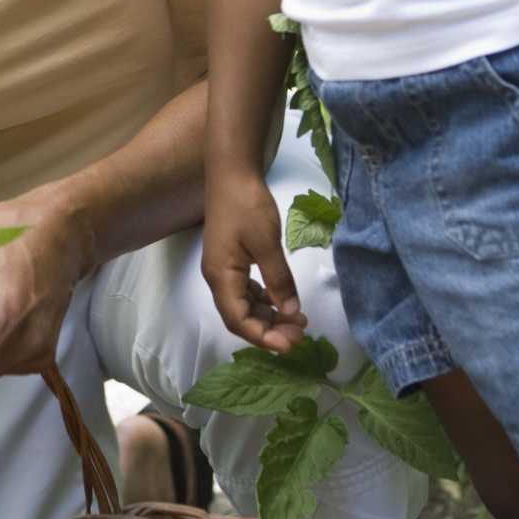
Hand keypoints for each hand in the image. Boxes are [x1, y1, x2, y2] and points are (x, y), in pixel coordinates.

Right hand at [200, 168, 305, 353]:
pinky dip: (264, 300)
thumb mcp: (266, 244)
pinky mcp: (231, 260)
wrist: (231, 173)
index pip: (238, 321)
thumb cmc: (246, 206)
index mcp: (221, 277)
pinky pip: (246, 290)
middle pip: (240, 317)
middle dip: (269, 330)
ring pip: (244, 305)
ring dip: (268, 316)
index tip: (291, 344)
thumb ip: (279, 280)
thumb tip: (291, 311)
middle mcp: (218, 278)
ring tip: (297, 319)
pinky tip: (282, 300)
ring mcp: (224, 269)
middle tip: (300, 333)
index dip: (263, 338)